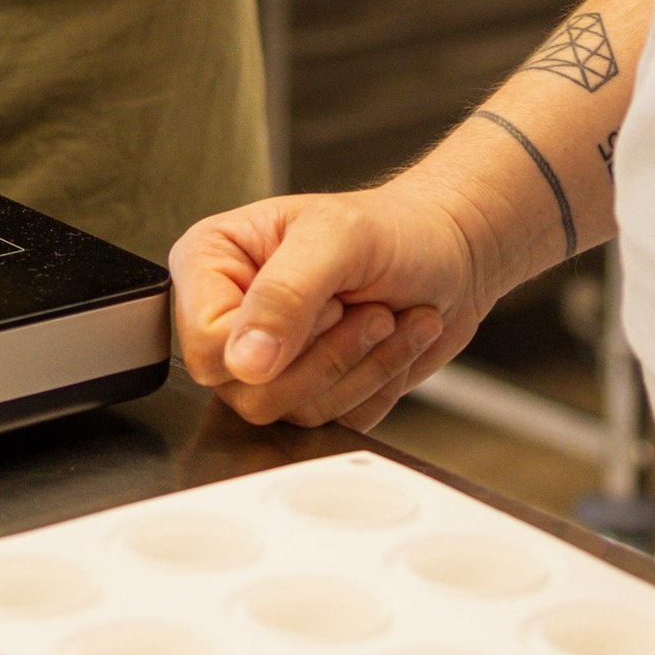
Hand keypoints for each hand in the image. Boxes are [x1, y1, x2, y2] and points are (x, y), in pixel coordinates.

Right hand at [171, 177, 493, 432]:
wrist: (449, 254)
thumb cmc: (394, 228)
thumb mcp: (340, 238)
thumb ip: (286, 295)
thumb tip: (245, 362)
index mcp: (210, 262)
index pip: (206, 345)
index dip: (274, 338)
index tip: (328, 303)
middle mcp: (229, 316)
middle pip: (247, 392)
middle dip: (327, 356)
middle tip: (369, 310)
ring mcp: (266, 362)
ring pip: (291, 413)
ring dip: (359, 369)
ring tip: (386, 319)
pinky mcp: (305, 393)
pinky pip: (330, 425)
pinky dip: (375, 387)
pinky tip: (393, 342)